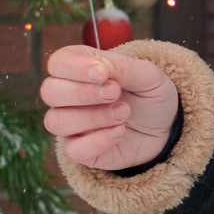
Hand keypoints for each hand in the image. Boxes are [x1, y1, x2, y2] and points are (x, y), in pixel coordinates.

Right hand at [41, 44, 179, 171]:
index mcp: (80, 69)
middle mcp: (67, 96)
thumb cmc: (150, 95)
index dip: (75, 68)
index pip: (58, 63)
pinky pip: (72, 150)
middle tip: (114, 93)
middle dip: (82, 92)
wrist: (164, 127)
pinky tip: (120, 131)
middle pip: (50, 91)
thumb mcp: (148, 76)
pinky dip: (97, 141)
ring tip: (124, 112)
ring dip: (92, 117)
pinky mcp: (80, 150)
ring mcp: (70, 125)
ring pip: (56, 121)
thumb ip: (124, 68)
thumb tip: (100, 67)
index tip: (102, 73)